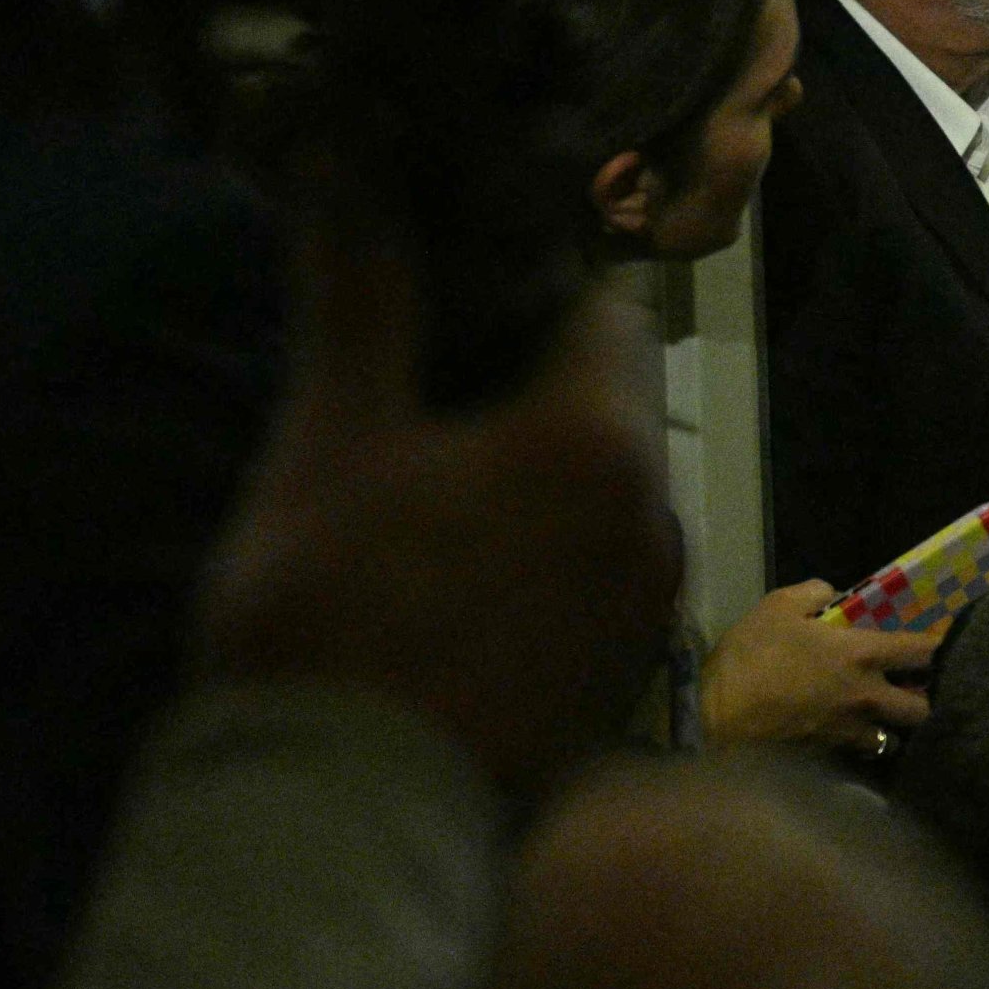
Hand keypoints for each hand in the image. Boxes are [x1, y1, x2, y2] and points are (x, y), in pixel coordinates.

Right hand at [198, 214, 675, 798]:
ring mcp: (650, 603)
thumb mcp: (332, 437)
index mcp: (600, 440)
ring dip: (539, 466)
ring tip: (431, 473)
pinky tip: (457, 563)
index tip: (458, 279)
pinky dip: (547, 544)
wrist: (350, 818)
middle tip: (428, 376)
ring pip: (609, 488)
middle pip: (612, 399)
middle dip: (532, 375)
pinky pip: (599, 569)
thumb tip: (356, 170)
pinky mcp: (625, 673)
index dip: (531, 281)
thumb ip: (362, 299)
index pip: (602, 308)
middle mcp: (656, 513)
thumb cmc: (331, 613)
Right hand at [697, 580, 939, 754]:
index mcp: (861, 655)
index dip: (943, 646)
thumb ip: (812, 593)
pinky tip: (852, 733)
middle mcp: (868, 697)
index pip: (924, 651)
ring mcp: (851, 730)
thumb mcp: (775, 608)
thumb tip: (831, 592)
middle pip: (924, 708)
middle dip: (927, 699)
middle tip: (917, 688)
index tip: (947, 642)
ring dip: (894, 726)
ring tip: (884, 715)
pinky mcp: (832, 755)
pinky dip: (864, 744)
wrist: (717, 718)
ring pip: (896, 737)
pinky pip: (862, 752)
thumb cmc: (749, 658)